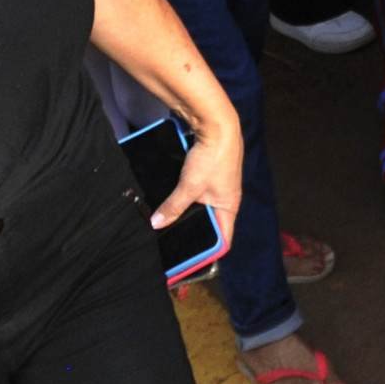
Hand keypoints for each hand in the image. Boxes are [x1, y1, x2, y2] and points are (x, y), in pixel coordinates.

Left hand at [151, 116, 244, 258]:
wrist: (217, 122)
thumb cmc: (212, 158)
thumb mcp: (190, 186)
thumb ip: (173, 207)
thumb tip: (156, 225)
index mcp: (229, 206)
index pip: (223, 239)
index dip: (210, 252)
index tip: (191, 261)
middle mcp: (227, 198)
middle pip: (211, 222)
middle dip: (194, 232)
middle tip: (174, 244)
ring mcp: (219, 183)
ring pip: (203, 206)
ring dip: (189, 213)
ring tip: (170, 223)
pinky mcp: (210, 171)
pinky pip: (199, 191)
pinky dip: (187, 198)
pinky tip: (172, 199)